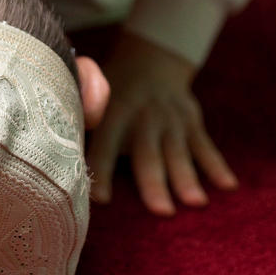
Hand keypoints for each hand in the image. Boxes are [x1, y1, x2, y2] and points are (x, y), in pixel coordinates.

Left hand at [87, 32, 237, 215]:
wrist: (149, 62)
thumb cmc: (109, 94)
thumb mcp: (91, 96)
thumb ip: (76, 116)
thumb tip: (47, 144)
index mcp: (113, 112)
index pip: (105, 142)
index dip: (102, 168)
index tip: (100, 200)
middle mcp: (143, 116)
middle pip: (148, 152)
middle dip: (154, 181)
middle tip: (161, 212)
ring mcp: (170, 119)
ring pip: (179, 151)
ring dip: (187, 177)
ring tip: (195, 203)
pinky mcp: (191, 121)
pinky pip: (205, 146)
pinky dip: (217, 165)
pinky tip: (228, 186)